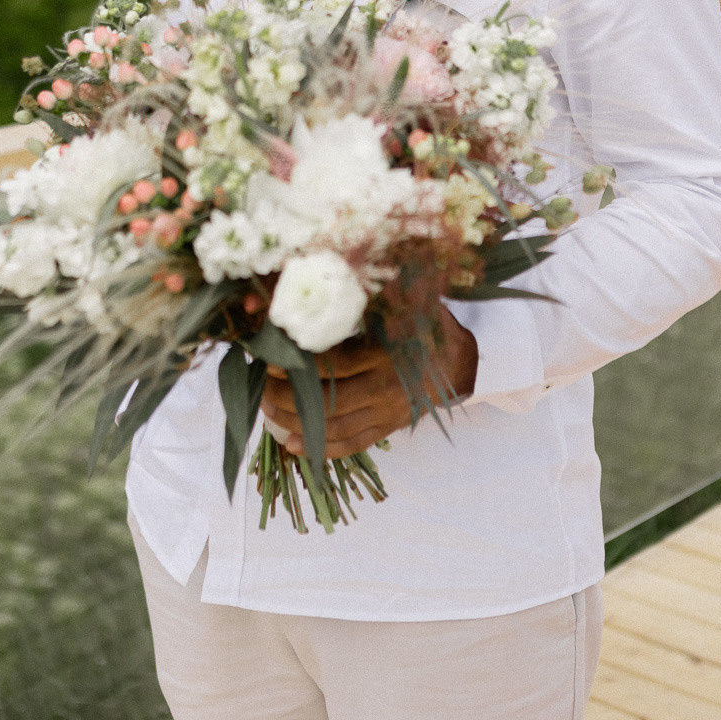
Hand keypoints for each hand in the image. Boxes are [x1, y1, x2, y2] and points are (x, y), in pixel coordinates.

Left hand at [260, 307, 477, 459]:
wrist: (460, 360)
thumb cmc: (423, 321)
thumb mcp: (404, 298)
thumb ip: (368, 290)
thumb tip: (327, 271)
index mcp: (386, 353)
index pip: (334, 365)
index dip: (298, 366)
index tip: (269, 358)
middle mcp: (385, 387)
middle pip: (328, 402)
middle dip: (287, 397)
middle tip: (259, 387)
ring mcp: (387, 412)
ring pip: (335, 427)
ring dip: (297, 423)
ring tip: (267, 412)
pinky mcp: (388, 427)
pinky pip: (353, 444)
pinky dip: (321, 448)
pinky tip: (293, 445)